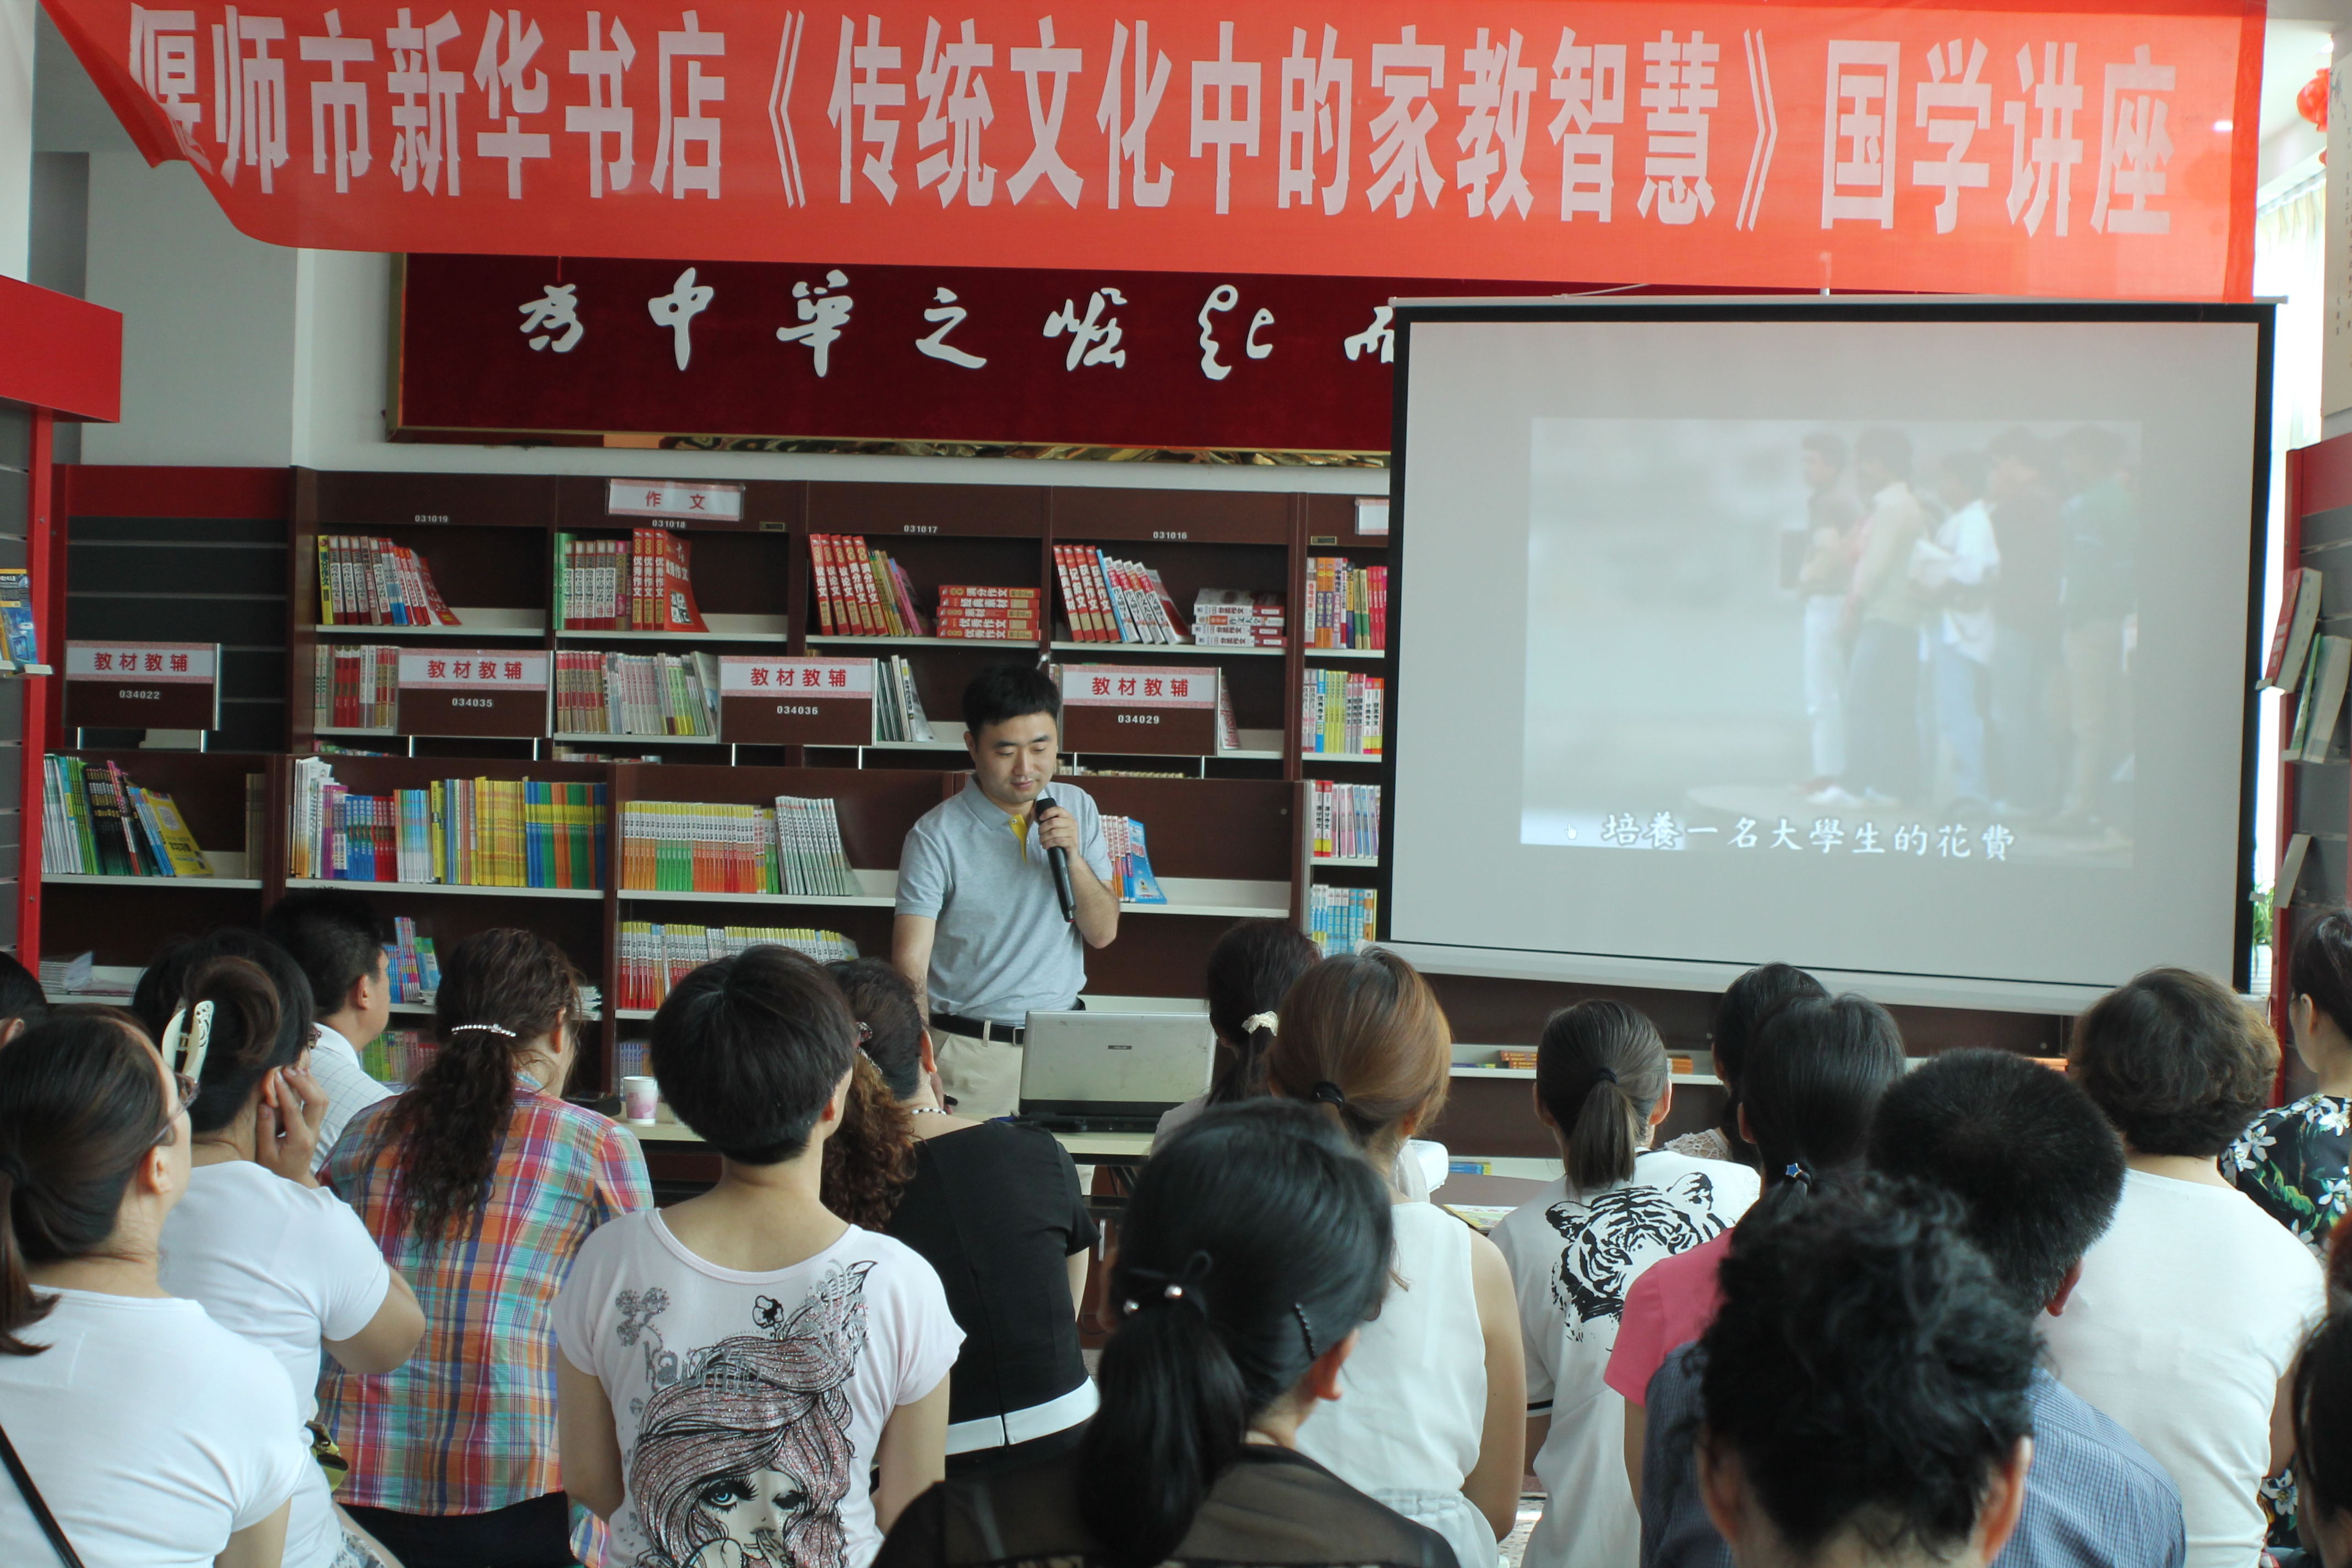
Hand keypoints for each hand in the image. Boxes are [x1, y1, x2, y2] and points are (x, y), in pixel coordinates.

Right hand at [256, 1064, 327, 1185]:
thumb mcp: (265, 1153)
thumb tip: (265, 1105)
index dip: (285, 1093)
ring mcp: (318, 1127)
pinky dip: (313, 1087)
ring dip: (311, 1082)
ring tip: (296, 1068)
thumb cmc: (276, 1167)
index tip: (275, 1077)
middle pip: (318, 1101)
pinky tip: (302, 1078)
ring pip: (323, 1099)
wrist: (294, 1178)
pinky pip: (320, 1101)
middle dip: (304, 1083)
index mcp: (300, 1140)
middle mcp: (313, 1131)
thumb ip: (265, 1130)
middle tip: (288, 1069)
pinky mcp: (317, 1123)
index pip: (294, 1111)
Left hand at [1033, 802, 1080, 854]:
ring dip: (1043, 838)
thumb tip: (1033, 810)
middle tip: (1040, 834)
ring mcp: (1073, 833)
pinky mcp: (1072, 843)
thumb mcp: (1052, 828)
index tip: (1040, 818)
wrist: (1070, 855)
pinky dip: (1048, 844)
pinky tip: (1045, 846)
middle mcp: (1072, 824)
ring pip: (1053, 833)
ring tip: (1042, 841)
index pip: (1058, 809)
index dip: (1047, 813)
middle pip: (1053, 822)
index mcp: (1068, 817)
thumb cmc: (1060, 840)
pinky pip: (1056, 841)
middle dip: (1042, 829)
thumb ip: (1043, 819)